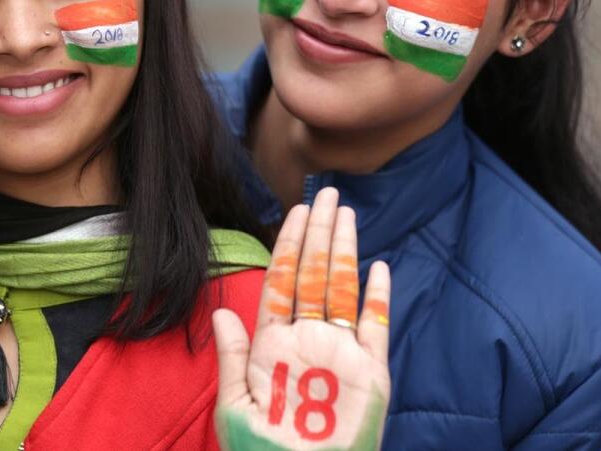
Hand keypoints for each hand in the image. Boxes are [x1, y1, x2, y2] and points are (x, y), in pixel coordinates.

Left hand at [213, 187, 390, 449]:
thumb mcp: (235, 404)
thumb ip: (233, 355)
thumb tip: (222, 309)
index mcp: (274, 344)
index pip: (282, 281)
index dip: (288, 246)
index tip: (296, 212)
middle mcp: (308, 341)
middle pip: (314, 275)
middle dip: (319, 234)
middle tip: (327, 195)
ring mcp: (341, 354)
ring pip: (343, 290)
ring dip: (345, 251)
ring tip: (346, 215)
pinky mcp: (371, 374)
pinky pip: (375, 329)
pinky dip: (378, 299)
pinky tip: (379, 269)